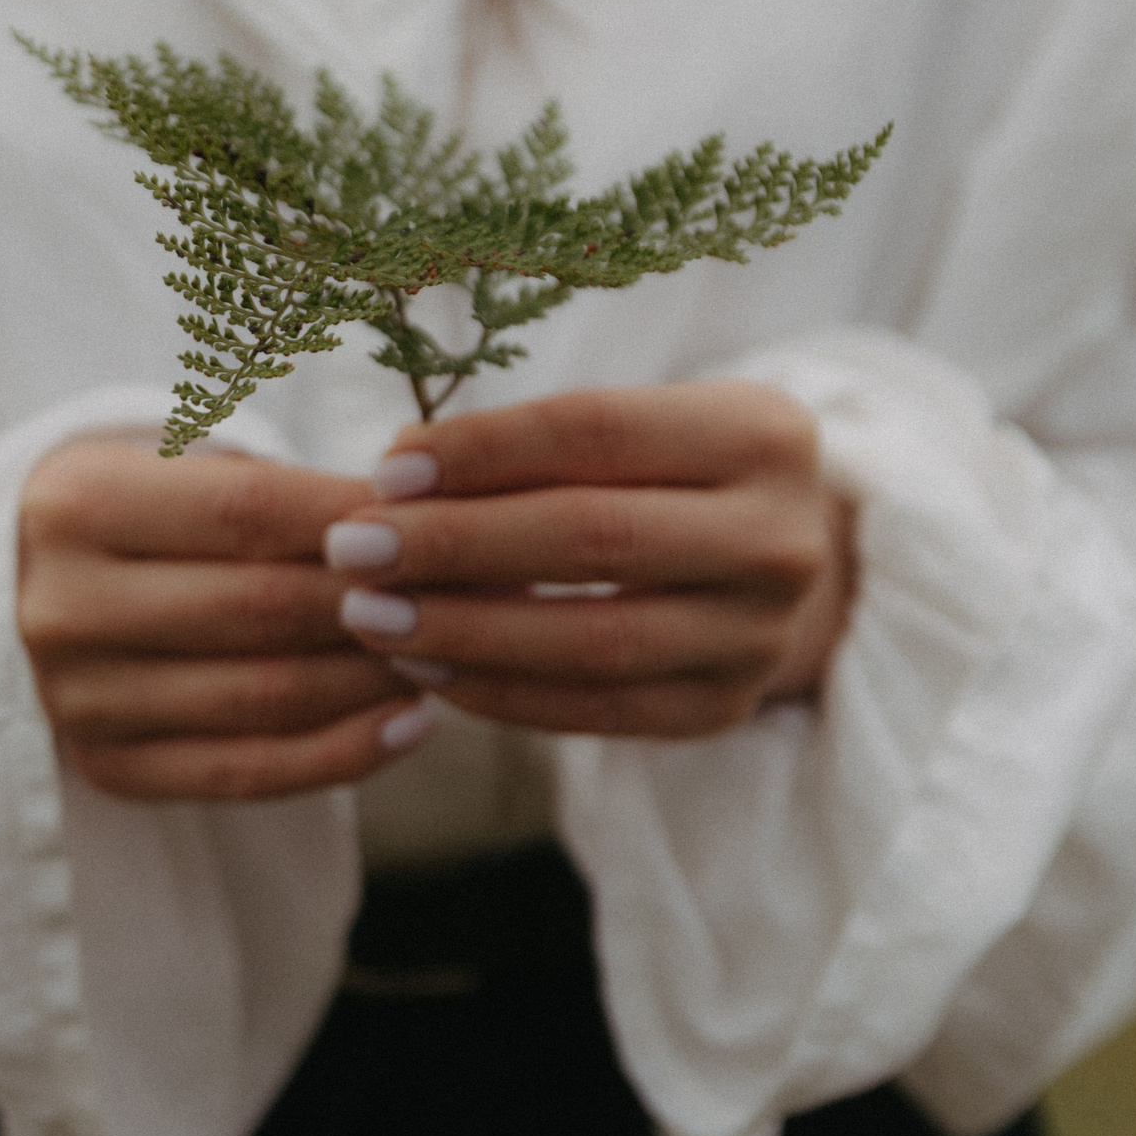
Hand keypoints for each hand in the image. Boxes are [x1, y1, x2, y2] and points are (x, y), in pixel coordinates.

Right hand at [18, 441, 425, 801]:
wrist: (46, 582)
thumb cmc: (151, 506)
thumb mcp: (186, 462)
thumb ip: (285, 488)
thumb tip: (421, 521)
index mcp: (75, 503)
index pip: (247, 511)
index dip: (356, 520)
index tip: (438, 521)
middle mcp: (61, 606)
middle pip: (259, 608)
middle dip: (378, 602)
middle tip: (465, 594)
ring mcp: (77, 699)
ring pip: (263, 698)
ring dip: (374, 680)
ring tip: (446, 654)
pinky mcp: (105, 768)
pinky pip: (246, 773)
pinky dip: (343, 753)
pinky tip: (411, 725)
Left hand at [323, 383, 854, 738]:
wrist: (783, 561)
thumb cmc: (674, 472)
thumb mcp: (643, 425)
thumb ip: (538, 446)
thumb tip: (396, 474)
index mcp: (762, 434)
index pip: (594, 432)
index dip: (481, 451)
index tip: (384, 470)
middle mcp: (779, 538)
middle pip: (591, 538)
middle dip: (455, 544)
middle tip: (352, 549)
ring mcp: (759, 636)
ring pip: (590, 639)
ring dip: (463, 630)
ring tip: (371, 617)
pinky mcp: (721, 709)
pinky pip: (592, 710)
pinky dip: (499, 692)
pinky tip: (426, 668)